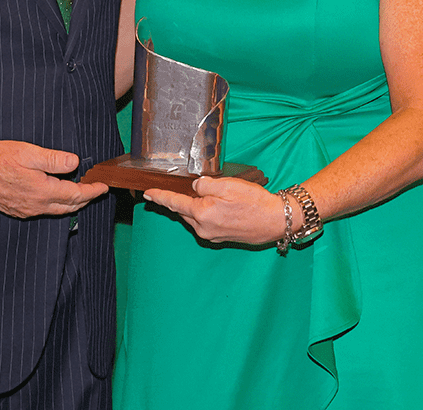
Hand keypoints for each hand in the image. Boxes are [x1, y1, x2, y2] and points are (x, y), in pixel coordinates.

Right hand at [0, 140, 107, 218]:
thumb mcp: (26, 152)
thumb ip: (53, 159)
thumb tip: (75, 162)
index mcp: (42, 191)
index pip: (76, 194)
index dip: (92, 191)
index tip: (103, 186)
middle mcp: (36, 205)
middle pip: (69, 206)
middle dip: (86, 198)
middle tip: (96, 189)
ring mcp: (25, 210)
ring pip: (57, 210)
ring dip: (72, 202)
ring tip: (81, 191)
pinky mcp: (16, 209)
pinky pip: (44, 210)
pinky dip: (57, 204)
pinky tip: (56, 194)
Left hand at [143, 177, 284, 245]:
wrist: (276, 220)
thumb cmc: (254, 201)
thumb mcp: (228, 185)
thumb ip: (205, 185)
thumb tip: (194, 188)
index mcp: (203, 213)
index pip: (174, 203)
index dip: (159, 197)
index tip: (147, 194)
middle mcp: (204, 228)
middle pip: (182, 211)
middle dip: (175, 201)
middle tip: (167, 189)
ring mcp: (212, 235)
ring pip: (193, 217)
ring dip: (191, 207)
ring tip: (195, 194)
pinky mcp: (220, 237)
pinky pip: (203, 222)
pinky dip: (201, 213)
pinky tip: (210, 204)